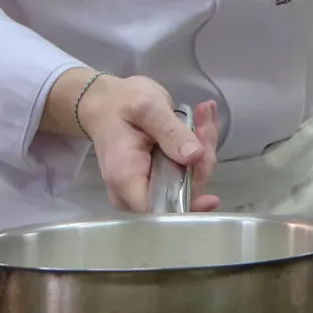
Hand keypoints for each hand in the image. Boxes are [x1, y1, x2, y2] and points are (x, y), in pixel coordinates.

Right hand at [77, 74, 221, 212]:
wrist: (107, 103)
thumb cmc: (120, 103)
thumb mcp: (147, 108)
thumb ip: (170, 132)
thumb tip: (195, 157)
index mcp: (126, 178)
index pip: (162, 209)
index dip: (191, 196)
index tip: (205, 160)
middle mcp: (136, 191)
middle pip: (183, 193)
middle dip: (202, 158)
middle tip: (205, 123)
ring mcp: (150, 186)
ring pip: (190, 180)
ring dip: (204, 146)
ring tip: (204, 112)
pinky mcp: (162, 178)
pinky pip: (188, 170)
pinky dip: (199, 145)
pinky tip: (202, 117)